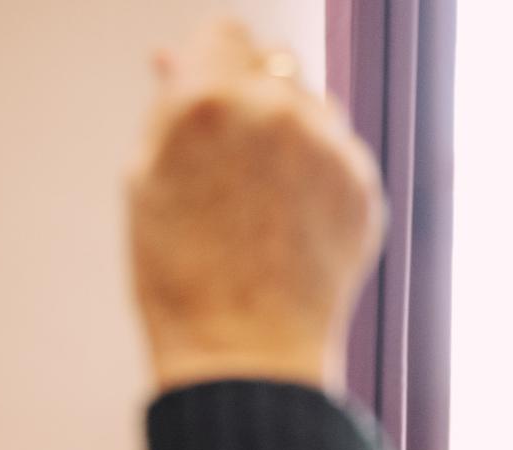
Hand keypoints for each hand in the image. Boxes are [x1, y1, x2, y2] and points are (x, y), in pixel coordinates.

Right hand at [127, 19, 384, 392]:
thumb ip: (169, 108)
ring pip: (315, 106)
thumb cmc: (183, 277)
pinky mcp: (365, 186)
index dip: (214, 62)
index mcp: (210, 102)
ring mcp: (330, 150)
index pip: (225, 33)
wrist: (245, 353)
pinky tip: (294, 222)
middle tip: (235, 157)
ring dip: (294, 132)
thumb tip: (176, 58)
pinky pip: (342, 154)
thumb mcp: (147, 180)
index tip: (212, 91)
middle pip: (275, 62)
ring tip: (263, 199)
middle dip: (255, 95)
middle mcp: (278, 113)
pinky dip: (322, 174)